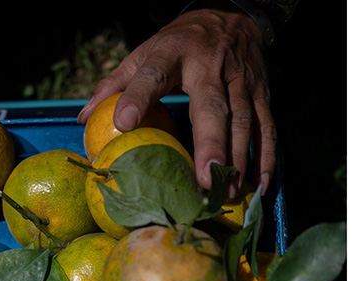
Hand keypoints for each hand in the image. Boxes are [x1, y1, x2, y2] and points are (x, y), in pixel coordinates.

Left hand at [77, 3, 273, 195]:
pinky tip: (259, 185)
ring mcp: (241, 82)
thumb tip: (84, 118)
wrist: (231, 16)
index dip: (138, 96)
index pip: (152, 73)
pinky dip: (265, 158)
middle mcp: (211, 66)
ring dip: (238, 159)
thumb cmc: (180, 43)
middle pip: (212, 106)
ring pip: (243, 122)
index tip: (124, 123)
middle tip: (205, 178)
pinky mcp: (262, 95)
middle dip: (211, 143)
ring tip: (228, 192)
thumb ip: (116, 83)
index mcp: (173, 53)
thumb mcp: (145, 51)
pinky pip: (267, 129)